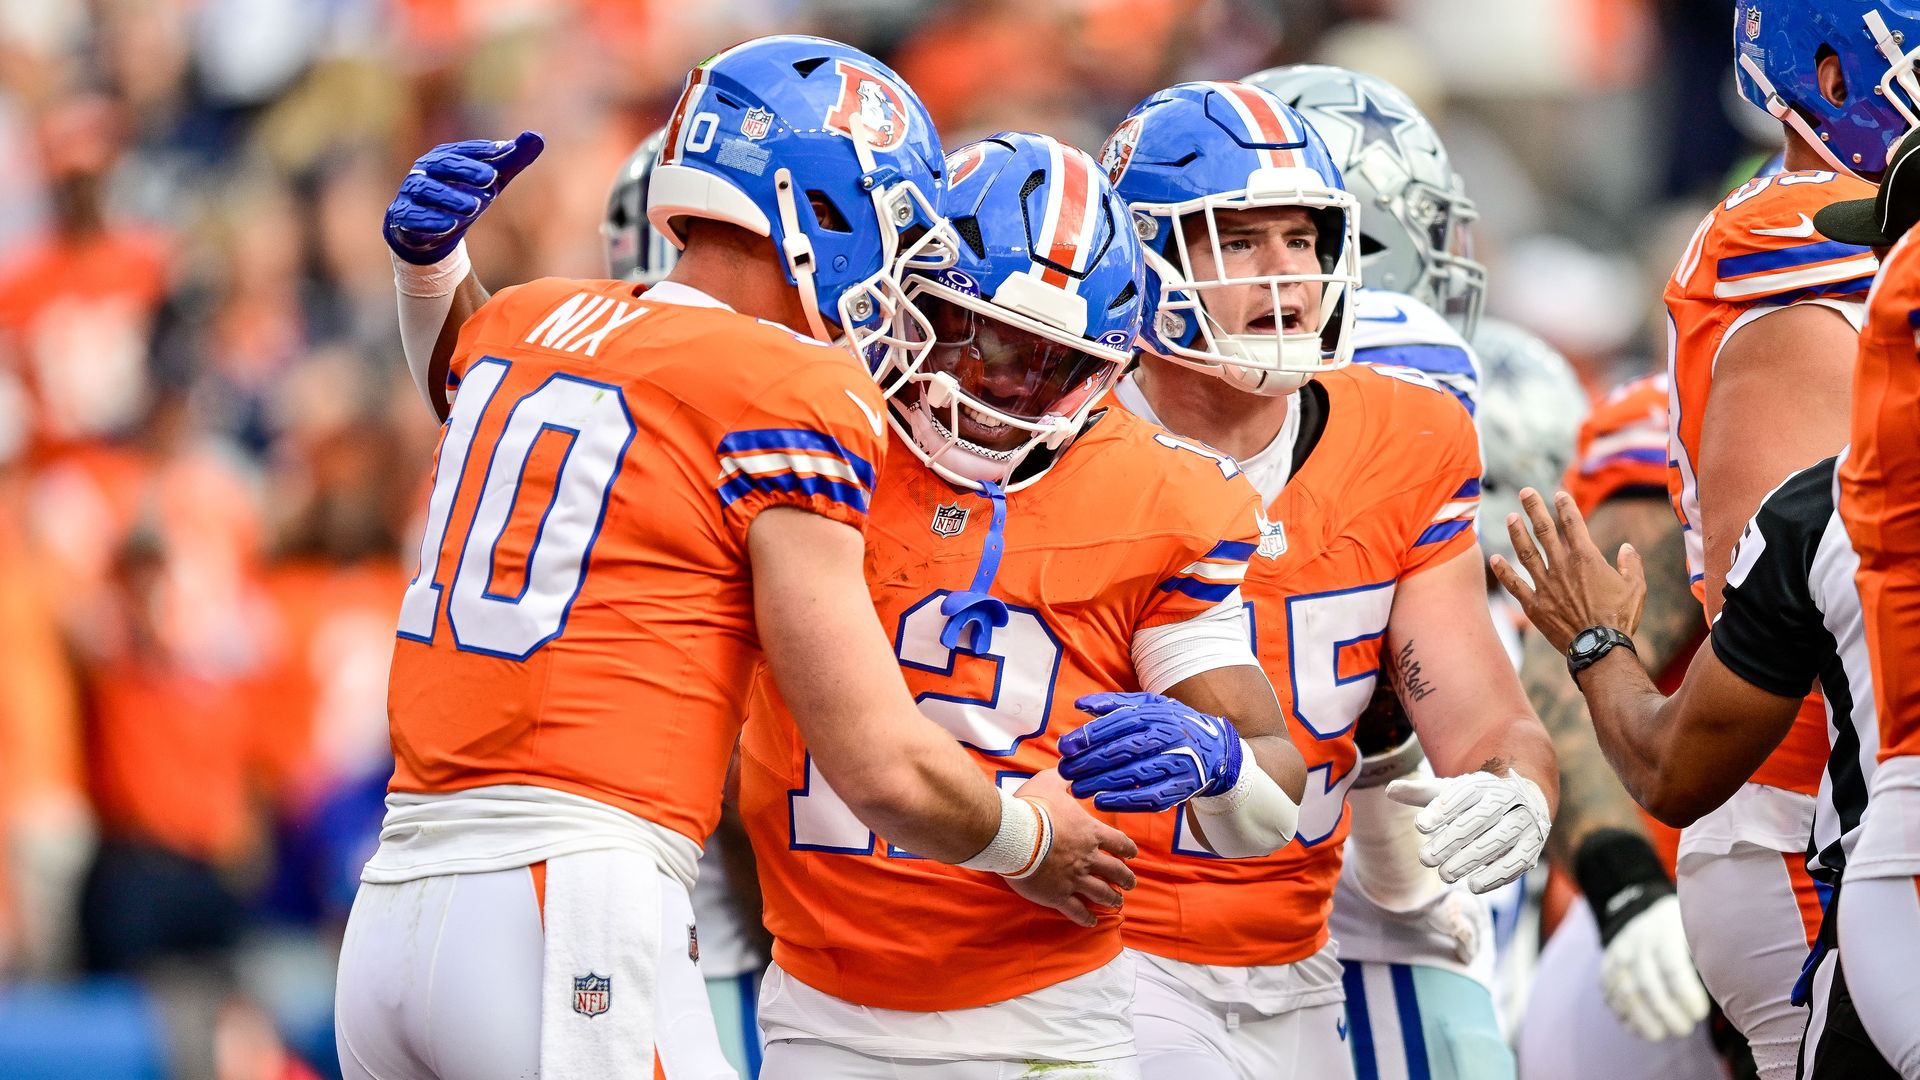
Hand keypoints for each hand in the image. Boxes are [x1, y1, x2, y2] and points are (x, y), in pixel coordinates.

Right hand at [384, 131, 544, 264]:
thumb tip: (538, 137)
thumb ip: (512, 159)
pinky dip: (431, 221)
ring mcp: (411, 192)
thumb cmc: (463, 196)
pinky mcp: (403, 216)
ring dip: (451, 197)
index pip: (464, 150)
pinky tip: (449, 226)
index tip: (505, 152)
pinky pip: (413, 216)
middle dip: (467, 171)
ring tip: (475, 207)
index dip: (482, 151)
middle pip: (444, 165)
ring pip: (428, 190)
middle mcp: (424, 170)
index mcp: (444, 157)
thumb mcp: (491, 180)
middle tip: (491, 179)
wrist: (431, 231)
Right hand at [1005, 770, 1136, 927]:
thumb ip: (1062, 778)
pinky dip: (1087, 918)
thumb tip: (1067, 770)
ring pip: (1102, 893)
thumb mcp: (1049, 783)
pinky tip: (1092, 921)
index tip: (1131, 856)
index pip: (1120, 843)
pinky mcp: (1058, 896)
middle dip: (1126, 879)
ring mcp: (1075, 879)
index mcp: (1091, 832)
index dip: (1128, 850)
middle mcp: (1089, 858)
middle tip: (1130, 883)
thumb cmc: (1033, 808)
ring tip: (1117, 903)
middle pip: (1117, 872)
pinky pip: (1078, 911)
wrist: (1014, 835)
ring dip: (1112, 899)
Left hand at [1056, 691, 1243, 811]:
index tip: (1065, 746)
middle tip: (1065, 770)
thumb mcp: (1149, 706)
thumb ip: (1114, 704)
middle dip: (1090, 761)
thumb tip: (1079, 705)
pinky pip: (1150, 797)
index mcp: (1156, 714)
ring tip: (1077, 789)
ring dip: (1102, 783)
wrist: (1216, 750)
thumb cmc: (1172, 725)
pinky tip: (1102, 801)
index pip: (1118, 723)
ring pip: (1134, 774)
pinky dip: (1124, 801)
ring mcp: (1176, 763)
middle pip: (1123, 750)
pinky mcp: (1181, 787)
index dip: (1090, 735)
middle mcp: (1168, 737)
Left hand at [1386, 769, 1548, 892]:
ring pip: (1497, 840)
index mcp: (1483, 784)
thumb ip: (1422, 793)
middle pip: (1478, 820)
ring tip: (1445, 875)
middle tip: (1425, 859)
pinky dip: (1497, 874)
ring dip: (1471, 859)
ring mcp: (1522, 822)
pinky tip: (1475, 885)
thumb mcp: (1451, 793)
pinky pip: (1518, 861)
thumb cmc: (1477, 800)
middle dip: (1451, 840)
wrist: (1525, 800)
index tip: (1420, 825)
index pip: (1462, 795)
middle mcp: (1506, 800)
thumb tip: (1390, 790)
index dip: (1441, 810)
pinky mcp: (1533, 846)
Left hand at [1489, 488, 1646, 653]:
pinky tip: (1493, 559)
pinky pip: (1514, 584)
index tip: (1558, 494)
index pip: (1573, 524)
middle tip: (1525, 492)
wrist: (1599, 647)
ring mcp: (1545, 585)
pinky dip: (1503, 571)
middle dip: (1534, 509)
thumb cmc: (1620, 618)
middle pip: (1545, 531)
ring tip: (1510, 517)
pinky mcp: (1534, 604)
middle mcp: (1562, 566)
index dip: (1565, 506)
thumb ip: (1631, 564)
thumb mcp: (1636, 587)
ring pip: (1525, 552)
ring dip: (1516, 533)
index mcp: (1586, 558)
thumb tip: (1626, 548)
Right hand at [1600, 892, 1709, 1040]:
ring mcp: (1618, 956)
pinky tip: (1640, 1030)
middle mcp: (1636, 943)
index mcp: (1664, 931)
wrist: (1642, 911)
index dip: (1685, 994)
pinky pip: (1611, 996)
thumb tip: (1732, 989)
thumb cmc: (1683, 929)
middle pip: (1648, 983)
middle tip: (1684, 1029)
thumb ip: (1710, 954)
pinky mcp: (1607, 969)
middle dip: (1666, 1012)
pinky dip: (1624, 1016)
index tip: (1700, 1013)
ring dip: (1643, 1019)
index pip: (1672, 966)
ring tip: (1661, 1035)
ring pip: (1626, 992)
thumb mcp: (1698, 930)